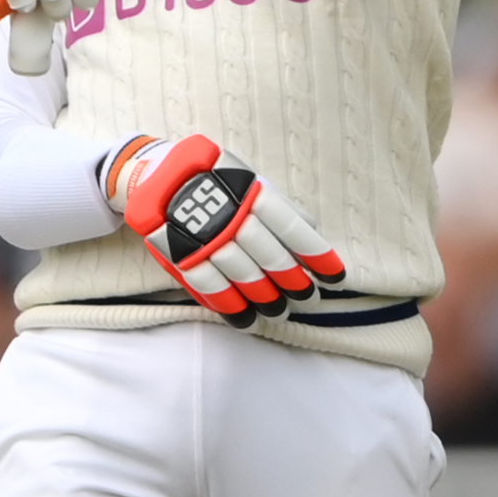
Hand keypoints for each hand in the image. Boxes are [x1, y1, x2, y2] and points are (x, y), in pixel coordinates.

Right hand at [104, 132, 344, 323]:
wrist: (161, 176)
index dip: (316, 256)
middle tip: (309, 299)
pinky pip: (211, 287)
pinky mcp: (181, 256)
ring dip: (266, 298)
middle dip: (293, 282)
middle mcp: (230, 216)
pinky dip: (231, 307)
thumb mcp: (248, 179)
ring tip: (282, 312)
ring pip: (244, 275)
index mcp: (251, 193)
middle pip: (270, 257)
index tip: (336, 277)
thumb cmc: (217, 181)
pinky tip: (248, 320)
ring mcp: (204, 238)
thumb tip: (312, 230)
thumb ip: (278, 204)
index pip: (292, 229)